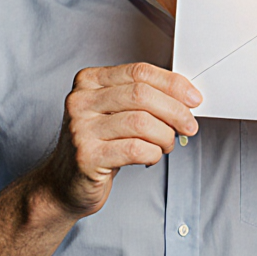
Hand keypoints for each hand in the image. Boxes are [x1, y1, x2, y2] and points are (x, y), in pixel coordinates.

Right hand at [42, 63, 200, 216]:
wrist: (63, 183)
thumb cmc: (96, 145)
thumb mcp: (113, 112)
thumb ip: (142, 98)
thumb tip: (185, 97)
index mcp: (89, 81)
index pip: (139, 72)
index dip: (172, 84)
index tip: (193, 98)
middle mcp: (81, 100)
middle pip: (141, 94)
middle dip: (175, 110)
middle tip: (189, 125)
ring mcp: (80, 128)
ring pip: (141, 122)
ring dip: (165, 135)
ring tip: (166, 144)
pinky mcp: (86, 156)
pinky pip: (135, 149)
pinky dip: (153, 153)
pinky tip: (151, 157)